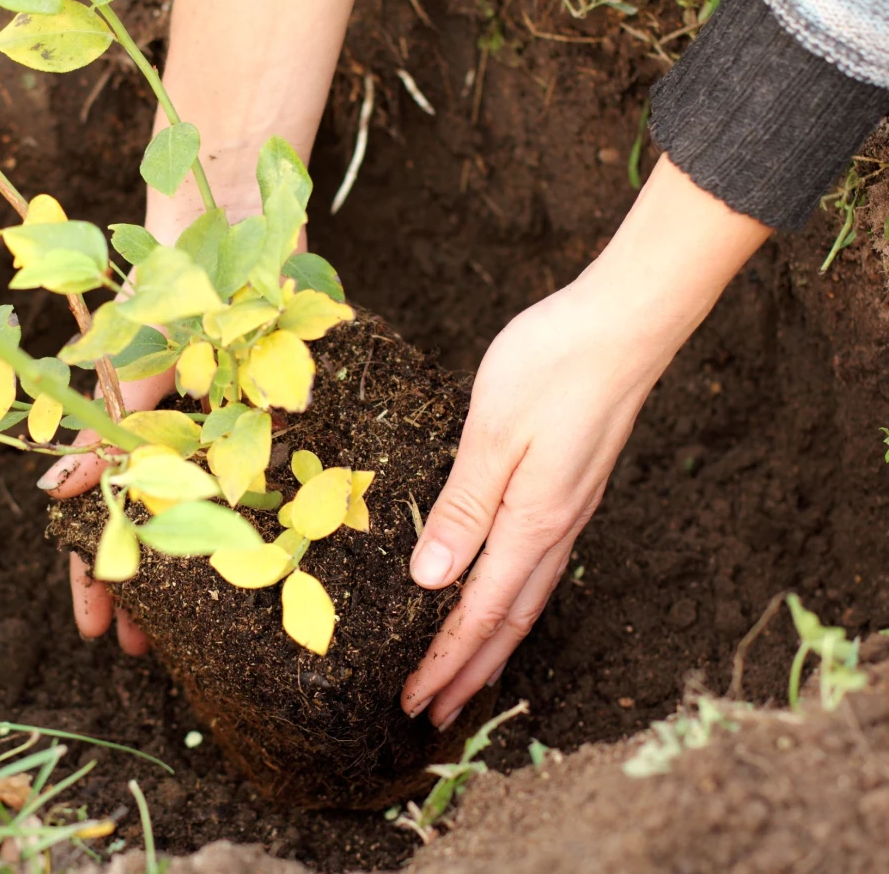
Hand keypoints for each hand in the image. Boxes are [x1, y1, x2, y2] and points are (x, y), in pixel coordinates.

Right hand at [42, 188, 277, 654]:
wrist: (228, 226)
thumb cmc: (167, 287)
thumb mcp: (131, 361)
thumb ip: (106, 424)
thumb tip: (56, 488)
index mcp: (121, 425)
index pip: (95, 517)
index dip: (94, 576)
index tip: (98, 632)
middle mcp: (162, 433)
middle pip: (145, 526)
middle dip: (145, 589)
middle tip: (152, 650)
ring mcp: (208, 425)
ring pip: (194, 514)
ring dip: (195, 566)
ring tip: (207, 622)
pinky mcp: (255, 412)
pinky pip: (244, 478)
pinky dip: (245, 516)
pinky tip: (266, 553)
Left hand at [400, 156, 771, 728]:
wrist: (625, 323)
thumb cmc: (552, 366)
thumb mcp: (492, 434)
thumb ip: (463, 508)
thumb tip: (430, 581)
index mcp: (530, 523)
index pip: (477, 613)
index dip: (443, 662)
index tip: (411, 701)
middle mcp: (555, 530)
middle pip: (507, 622)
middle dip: (467, 673)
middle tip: (430, 714)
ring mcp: (568, 512)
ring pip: (526, 600)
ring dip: (490, 646)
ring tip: (462, 678)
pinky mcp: (571, 490)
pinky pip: (537, 568)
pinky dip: (512, 604)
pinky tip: (499, 599)